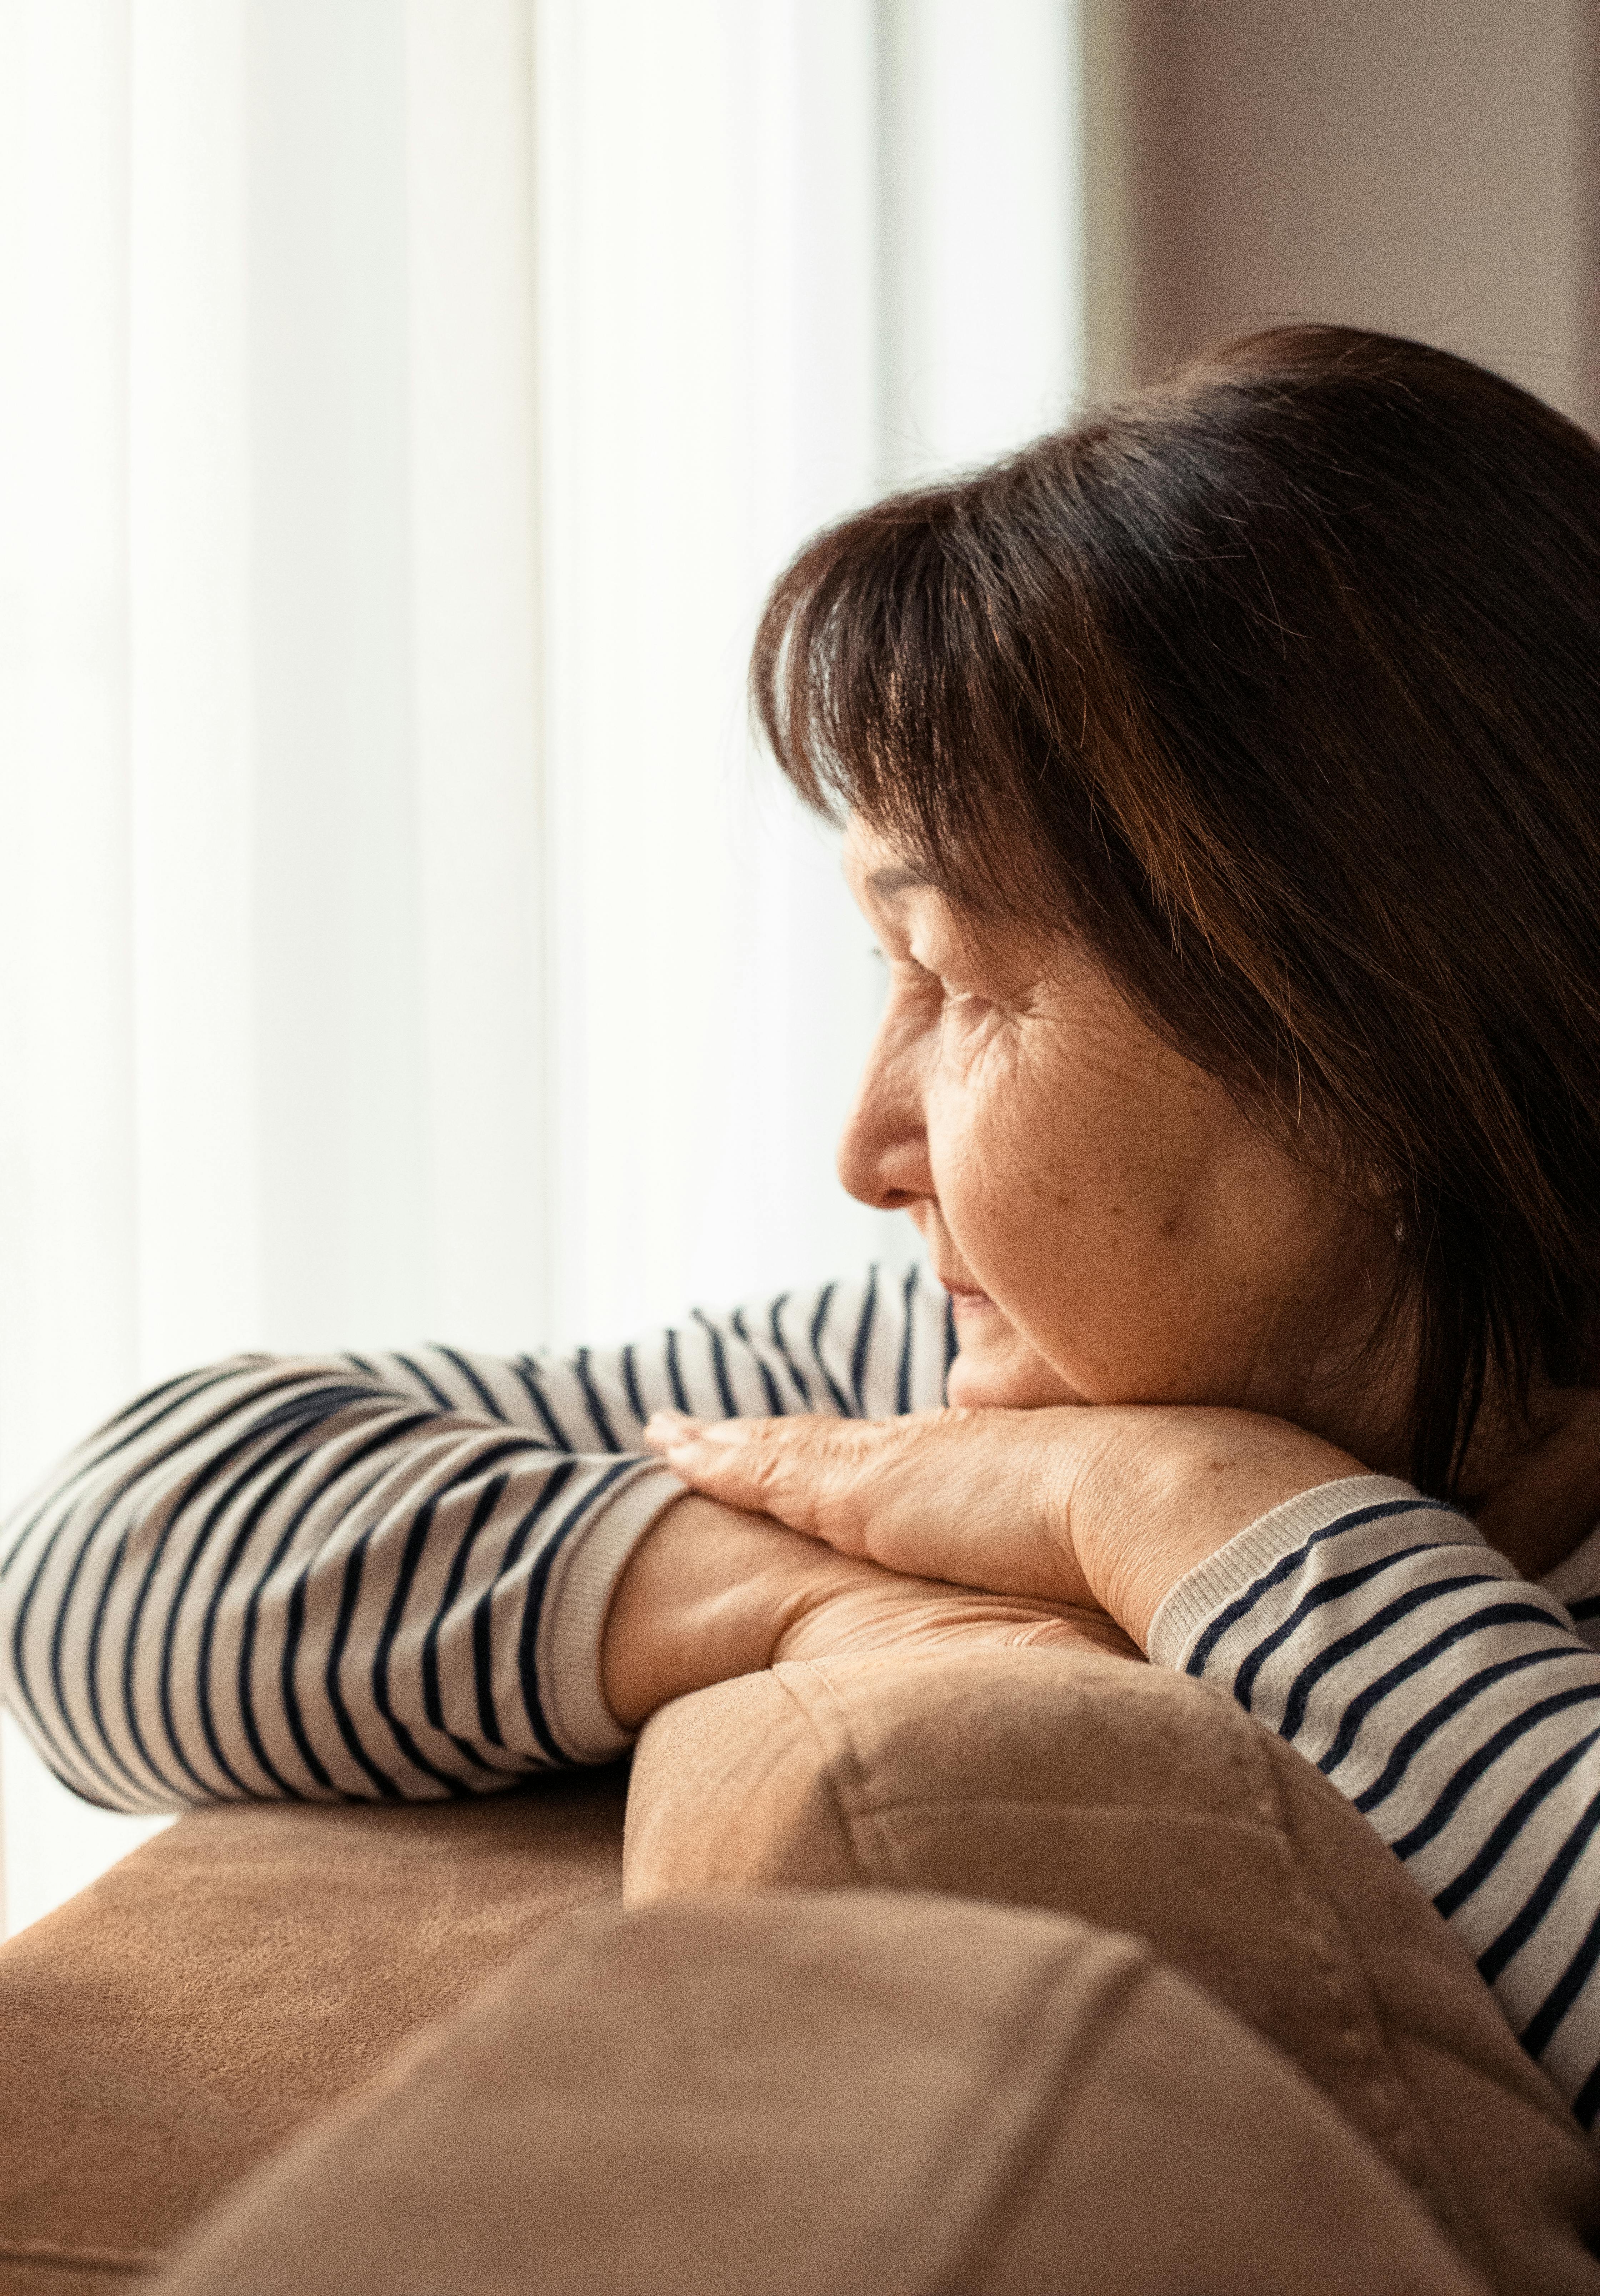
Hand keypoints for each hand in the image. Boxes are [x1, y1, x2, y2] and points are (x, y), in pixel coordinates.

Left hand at [641, 1404, 1364, 1647]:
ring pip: (781, 1451)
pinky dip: (717, 1458)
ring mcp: (894, 1470)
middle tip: (693, 1430)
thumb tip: (1113, 1639)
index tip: (802, 1451)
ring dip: (723, 1446)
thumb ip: (1091, 1587)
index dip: (845, 1458)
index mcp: (984, 1475)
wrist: (1166, 1503)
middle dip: (761, 1442)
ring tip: (665, 1434)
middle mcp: (932, 1459)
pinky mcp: (866, 1493)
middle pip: (823, 1448)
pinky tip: (668, 1447)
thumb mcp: (1117, 1568)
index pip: (893, 1464)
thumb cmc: (1165, 1542)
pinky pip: (767, 1469)